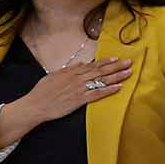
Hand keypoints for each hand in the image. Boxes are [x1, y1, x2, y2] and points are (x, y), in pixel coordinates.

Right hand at [15, 57, 129, 129]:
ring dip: (116, 76)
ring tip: (128, 73)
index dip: (105, 62)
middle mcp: (77, 79)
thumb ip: (68, 69)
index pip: (91, 66)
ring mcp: (79, 89)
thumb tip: (80, 63)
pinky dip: (108, 90)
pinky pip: (97, 94)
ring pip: (101, 81)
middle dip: (116, 67)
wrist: (35, 105)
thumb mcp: (54, 76)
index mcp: (71, 73)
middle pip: (100, 71)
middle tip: (129, 62)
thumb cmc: (42, 92)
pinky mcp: (79, 100)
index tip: (116, 58)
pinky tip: (118, 88)